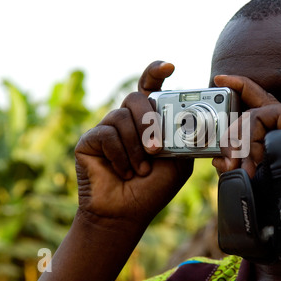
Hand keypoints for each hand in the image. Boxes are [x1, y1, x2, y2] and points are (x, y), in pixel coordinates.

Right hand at [74, 61, 193, 227]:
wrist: (128, 212)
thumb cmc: (154, 187)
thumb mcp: (179, 160)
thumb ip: (183, 136)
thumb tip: (191, 115)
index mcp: (148, 121)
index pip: (149, 88)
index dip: (156, 72)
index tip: (170, 68)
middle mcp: (127, 121)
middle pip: (136, 98)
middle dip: (149, 122)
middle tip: (157, 149)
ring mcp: (107, 129)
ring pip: (121, 116)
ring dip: (136, 146)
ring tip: (142, 169)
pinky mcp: (89, 140)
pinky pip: (106, 134)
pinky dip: (120, 155)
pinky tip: (124, 172)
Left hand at [212, 75, 280, 224]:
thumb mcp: (261, 174)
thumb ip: (241, 164)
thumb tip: (219, 160)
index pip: (259, 102)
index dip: (240, 86)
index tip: (221, 78)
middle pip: (252, 109)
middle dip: (233, 134)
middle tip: (227, 160)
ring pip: (252, 116)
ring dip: (242, 144)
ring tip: (245, 168)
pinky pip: (261, 118)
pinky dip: (251, 139)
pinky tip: (256, 158)